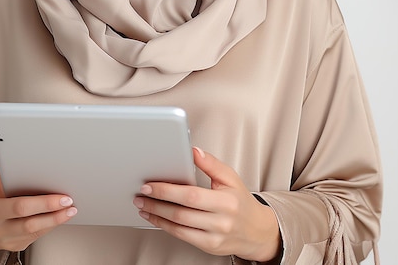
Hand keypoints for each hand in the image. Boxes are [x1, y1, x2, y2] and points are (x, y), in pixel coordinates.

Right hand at [0, 159, 76, 253]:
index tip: (58, 195)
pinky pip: (37, 236)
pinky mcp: (18, 245)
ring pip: (35, 232)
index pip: (18, 207)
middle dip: (52, 211)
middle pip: (29, 223)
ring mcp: (8, 240)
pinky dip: (51, 225)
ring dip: (56, 220)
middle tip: (68, 200)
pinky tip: (61, 215)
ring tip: (70, 209)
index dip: (41, 203)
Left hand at [133, 147, 280, 262]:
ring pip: (179, 227)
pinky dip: (166, 227)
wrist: (256, 231)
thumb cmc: (240, 201)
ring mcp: (214, 237)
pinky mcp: (209, 247)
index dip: (167, 190)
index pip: (191, 195)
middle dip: (157, 203)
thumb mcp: (230, 177)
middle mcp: (221, 222)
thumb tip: (192, 150)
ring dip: (157, 216)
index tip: (150, 185)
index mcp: (226, 202)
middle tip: (140, 195)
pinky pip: (183, 237)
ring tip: (143, 206)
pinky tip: (156, 218)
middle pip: (181, 213)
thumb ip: (210, 163)